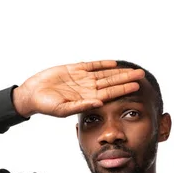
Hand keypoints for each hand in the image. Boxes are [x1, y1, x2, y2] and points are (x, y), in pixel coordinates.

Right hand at [12, 60, 144, 117]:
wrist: (32, 95)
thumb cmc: (46, 105)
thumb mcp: (64, 109)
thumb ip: (81, 106)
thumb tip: (100, 102)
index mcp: (87, 98)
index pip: (110, 93)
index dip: (124, 89)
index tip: (138, 86)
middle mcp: (87, 88)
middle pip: (112, 82)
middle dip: (127, 78)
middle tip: (142, 74)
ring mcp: (82, 78)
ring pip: (104, 73)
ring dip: (118, 71)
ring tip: (132, 69)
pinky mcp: (73, 69)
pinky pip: (91, 65)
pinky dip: (102, 64)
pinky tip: (113, 63)